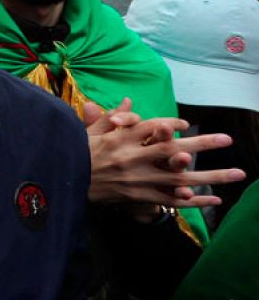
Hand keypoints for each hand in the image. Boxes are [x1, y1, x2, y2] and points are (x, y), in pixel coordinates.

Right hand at [83, 99, 243, 211]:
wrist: (62, 185)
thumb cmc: (74, 155)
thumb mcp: (89, 133)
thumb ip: (112, 116)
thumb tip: (128, 99)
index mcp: (119, 139)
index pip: (151, 127)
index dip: (170, 125)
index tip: (184, 124)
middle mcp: (131, 159)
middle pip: (173, 150)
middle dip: (202, 144)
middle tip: (227, 139)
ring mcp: (137, 180)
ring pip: (180, 177)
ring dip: (212, 175)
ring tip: (238, 173)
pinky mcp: (138, 197)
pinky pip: (170, 199)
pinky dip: (194, 201)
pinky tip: (215, 199)